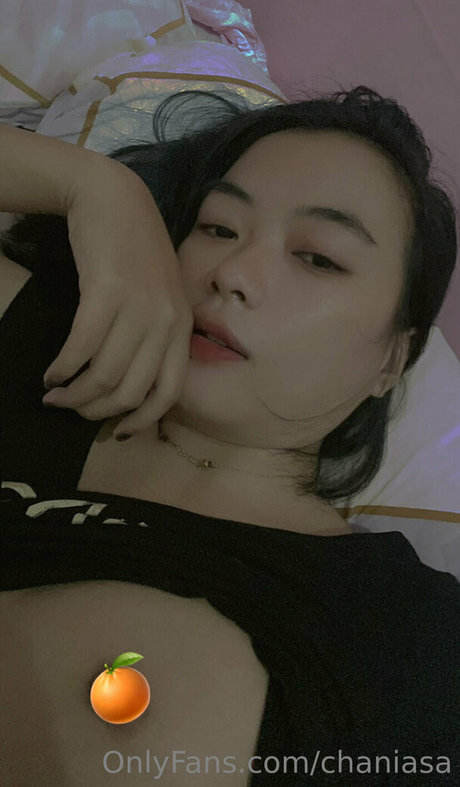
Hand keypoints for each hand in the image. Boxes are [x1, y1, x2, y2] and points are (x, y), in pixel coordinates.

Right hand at [41, 159, 192, 437]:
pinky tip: (50, 372)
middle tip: (72, 410)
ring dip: (74, 395)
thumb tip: (127, 385)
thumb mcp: (159, 295)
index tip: (116, 430)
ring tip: (54, 394)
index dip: (141, 420)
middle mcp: (166, 322)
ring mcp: (139, 307)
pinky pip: (81, 348)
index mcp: (181, 327)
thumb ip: (154, 335)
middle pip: (131, 391)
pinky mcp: (106, 292)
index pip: (169, 393)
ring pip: (104, 375)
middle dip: (97, 411)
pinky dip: (62, 368)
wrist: (114, 197)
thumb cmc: (133, 251)